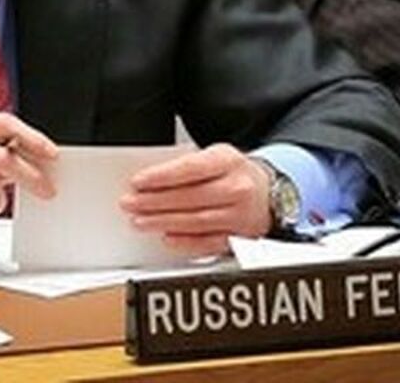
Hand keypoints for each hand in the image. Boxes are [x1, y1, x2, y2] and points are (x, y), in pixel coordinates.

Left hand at [119, 144, 269, 256]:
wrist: (269, 193)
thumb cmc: (234, 173)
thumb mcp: (215, 156)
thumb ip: (186, 165)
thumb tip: (151, 180)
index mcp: (228, 161)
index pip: (190, 169)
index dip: (161, 177)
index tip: (138, 182)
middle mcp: (236, 188)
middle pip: (190, 197)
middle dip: (154, 202)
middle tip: (130, 204)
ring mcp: (239, 215)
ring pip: (196, 221)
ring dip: (163, 222)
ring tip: (140, 221)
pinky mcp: (239, 238)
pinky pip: (209, 243)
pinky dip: (185, 242)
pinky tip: (167, 238)